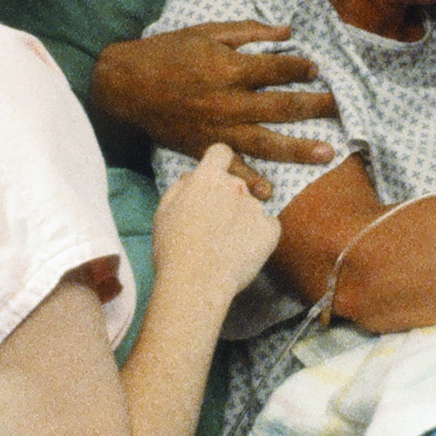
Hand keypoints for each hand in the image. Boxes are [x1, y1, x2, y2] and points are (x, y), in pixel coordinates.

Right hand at [93, 23, 338, 175]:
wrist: (125, 84)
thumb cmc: (167, 52)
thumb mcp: (206, 32)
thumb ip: (248, 31)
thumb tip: (287, 30)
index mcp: (229, 68)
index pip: (277, 69)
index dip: (300, 67)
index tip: (317, 68)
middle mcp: (228, 101)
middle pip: (282, 106)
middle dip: (315, 107)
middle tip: (341, 108)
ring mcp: (218, 127)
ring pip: (267, 141)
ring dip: (299, 149)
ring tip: (328, 154)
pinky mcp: (204, 146)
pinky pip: (231, 166)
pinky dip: (250, 180)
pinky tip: (270, 193)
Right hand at [151, 143, 281, 303]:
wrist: (196, 283)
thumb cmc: (173, 249)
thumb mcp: (163, 211)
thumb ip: (180, 186)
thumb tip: (193, 175)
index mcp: (207, 178)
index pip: (220, 152)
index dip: (218, 162)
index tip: (216, 176)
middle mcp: (236, 186)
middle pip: (236, 183)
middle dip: (228, 198)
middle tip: (214, 225)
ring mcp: (256, 207)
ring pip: (251, 206)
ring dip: (243, 219)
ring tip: (225, 245)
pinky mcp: (271, 229)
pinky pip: (267, 226)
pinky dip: (258, 235)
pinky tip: (241, 251)